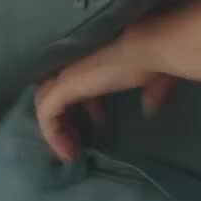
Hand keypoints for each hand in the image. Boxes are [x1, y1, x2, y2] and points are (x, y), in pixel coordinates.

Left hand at [35, 29, 170, 163]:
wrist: (149, 47)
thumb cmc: (154, 57)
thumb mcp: (155, 79)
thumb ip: (152, 92)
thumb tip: (149, 109)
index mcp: (92, 58)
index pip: (77, 80)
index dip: (86, 104)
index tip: (99, 122)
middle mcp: (74, 63)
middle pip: (54, 92)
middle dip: (65, 119)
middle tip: (78, 142)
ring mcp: (65, 73)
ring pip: (45, 104)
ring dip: (56, 131)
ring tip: (71, 153)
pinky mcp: (63, 87)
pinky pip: (46, 115)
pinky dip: (52, 135)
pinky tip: (68, 153)